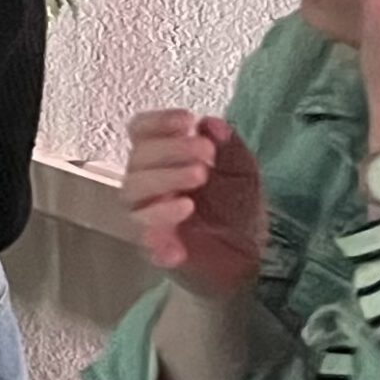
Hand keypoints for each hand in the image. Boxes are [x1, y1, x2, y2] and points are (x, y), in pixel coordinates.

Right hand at [123, 110, 267, 301]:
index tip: (187, 120)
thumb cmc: (236, 210)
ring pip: (132, 192)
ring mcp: (147, 217)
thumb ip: (229, 147)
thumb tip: (210, 123)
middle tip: (206, 153)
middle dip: (170, 150)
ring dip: (164, 179)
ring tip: (200, 177)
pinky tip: (183, 222)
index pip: (140, 133)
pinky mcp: (156, 249)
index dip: (157, 122)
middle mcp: (147, 186)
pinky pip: (144, 239)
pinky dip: (157, 233)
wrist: (247, 258)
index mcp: (163, 161)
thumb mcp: (242, 171)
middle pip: (136, 159)